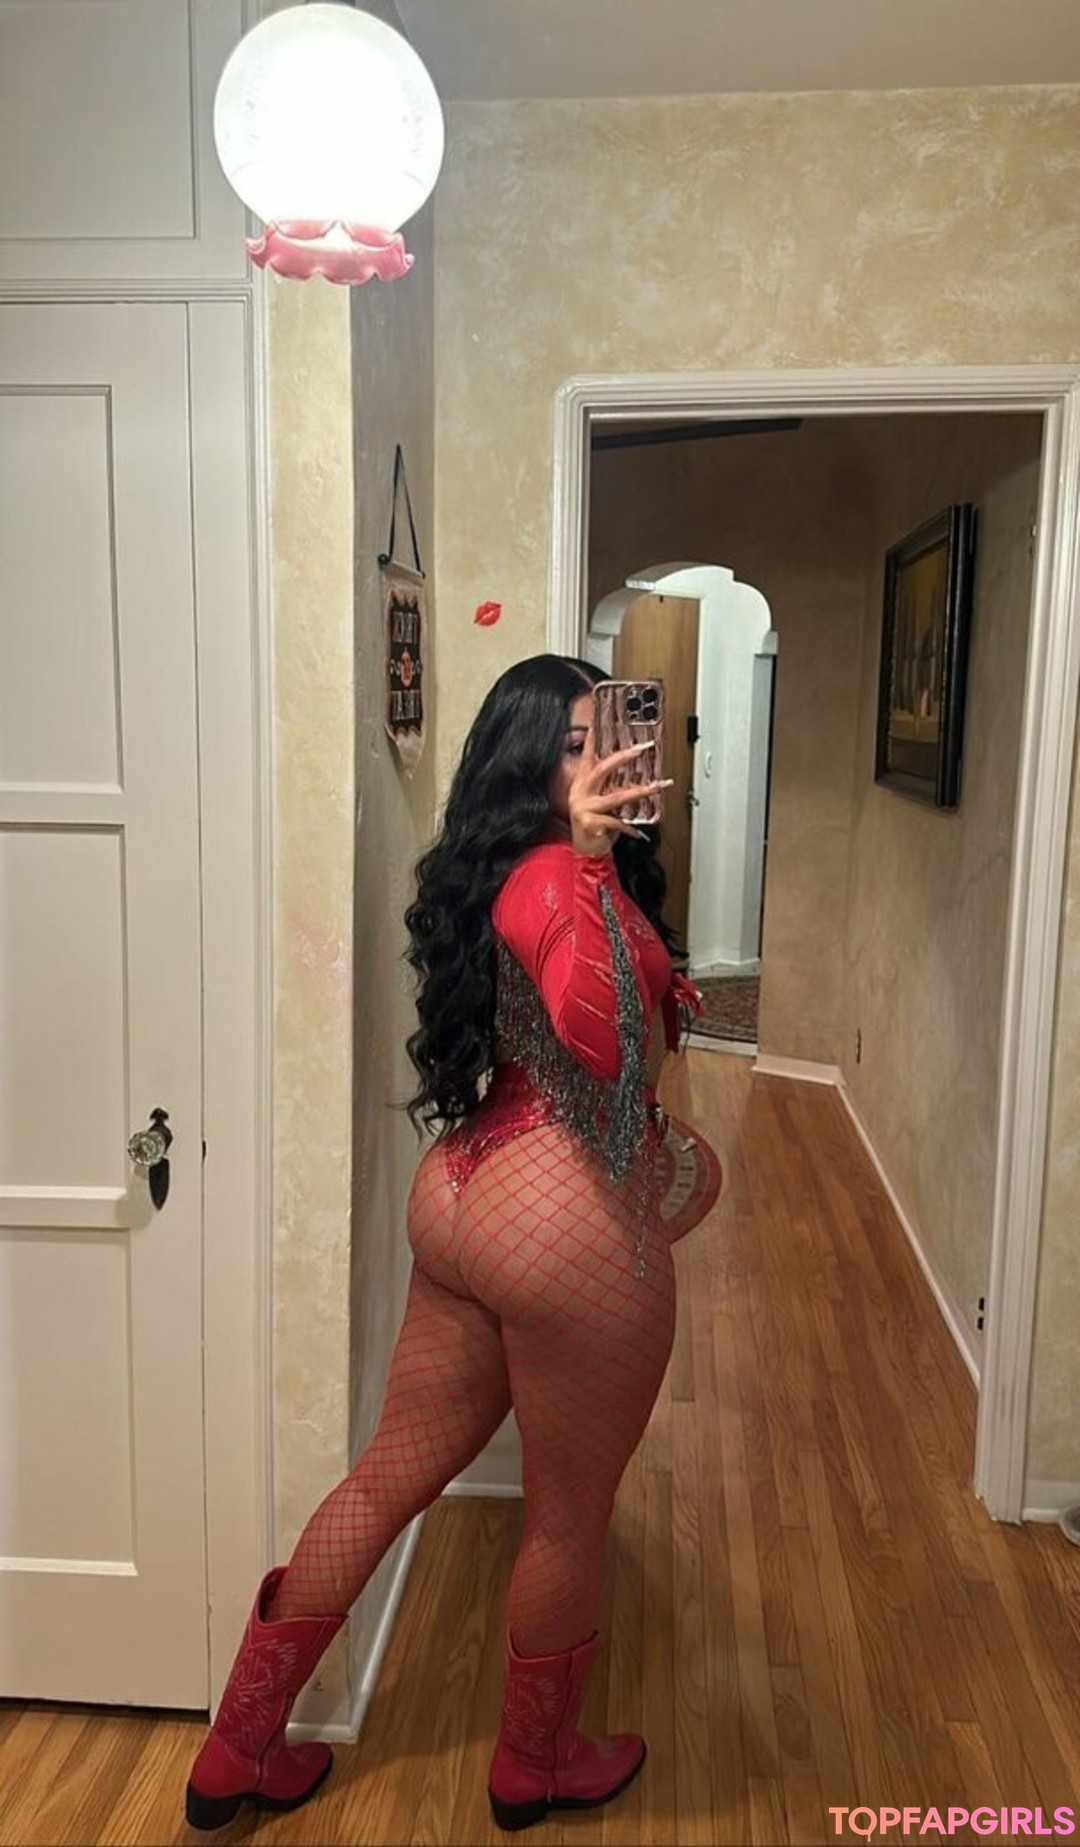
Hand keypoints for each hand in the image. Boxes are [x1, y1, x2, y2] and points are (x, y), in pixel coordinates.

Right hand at [568, 728, 670, 858]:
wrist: (584, 852)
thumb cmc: (594, 826)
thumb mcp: (599, 802)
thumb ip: (610, 788)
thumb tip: (633, 776)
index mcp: (582, 784)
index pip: (587, 757)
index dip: (590, 740)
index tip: (596, 723)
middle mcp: (581, 793)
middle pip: (602, 769)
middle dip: (623, 757)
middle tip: (641, 749)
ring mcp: (584, 808)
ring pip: (616, 796)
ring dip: (639, 791)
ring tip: (655, 787)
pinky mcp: (590, 824)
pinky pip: (616, 822)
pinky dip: (630, 827)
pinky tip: (638, 832)